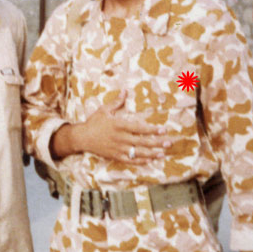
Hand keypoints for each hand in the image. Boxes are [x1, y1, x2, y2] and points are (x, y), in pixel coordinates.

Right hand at [53, 89, 170, 161]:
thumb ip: (117, 101)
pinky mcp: (115, 156)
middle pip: (142, 141)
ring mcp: (118, 148)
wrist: (82, 138)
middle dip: (157, 142)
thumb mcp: (104, 110)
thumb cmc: (94, 122)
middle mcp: (120, 138)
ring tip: (163, 153)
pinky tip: (149, 160)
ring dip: (152, 153)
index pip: (139, 128)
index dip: (152, 130)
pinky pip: (130, 160)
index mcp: (119, 125)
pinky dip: (140, 161)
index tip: (163, 130)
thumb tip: (125, 90)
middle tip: (169, 143)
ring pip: (138, 152)